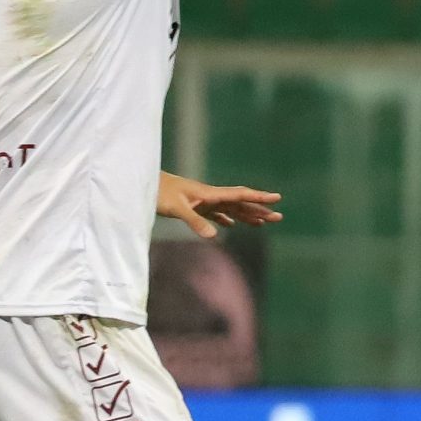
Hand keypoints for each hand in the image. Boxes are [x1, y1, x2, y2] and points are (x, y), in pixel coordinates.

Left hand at [158, 173, 282, 238]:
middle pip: (240, 203)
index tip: (277, 198)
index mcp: (209, 194)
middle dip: (259, 210)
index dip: (259, 197)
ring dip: (246, 215)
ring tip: (262, 223)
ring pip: (230, 209)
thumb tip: (215, 236)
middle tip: (278, 217)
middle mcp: (209, 196)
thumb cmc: (158, 193)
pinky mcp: (193, 206)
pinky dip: (226, 219)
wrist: (141, 184)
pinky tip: (229, 225)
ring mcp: (202, 201)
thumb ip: (195, 221)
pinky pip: (216, 214)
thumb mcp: (177, 208)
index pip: (240, 195)